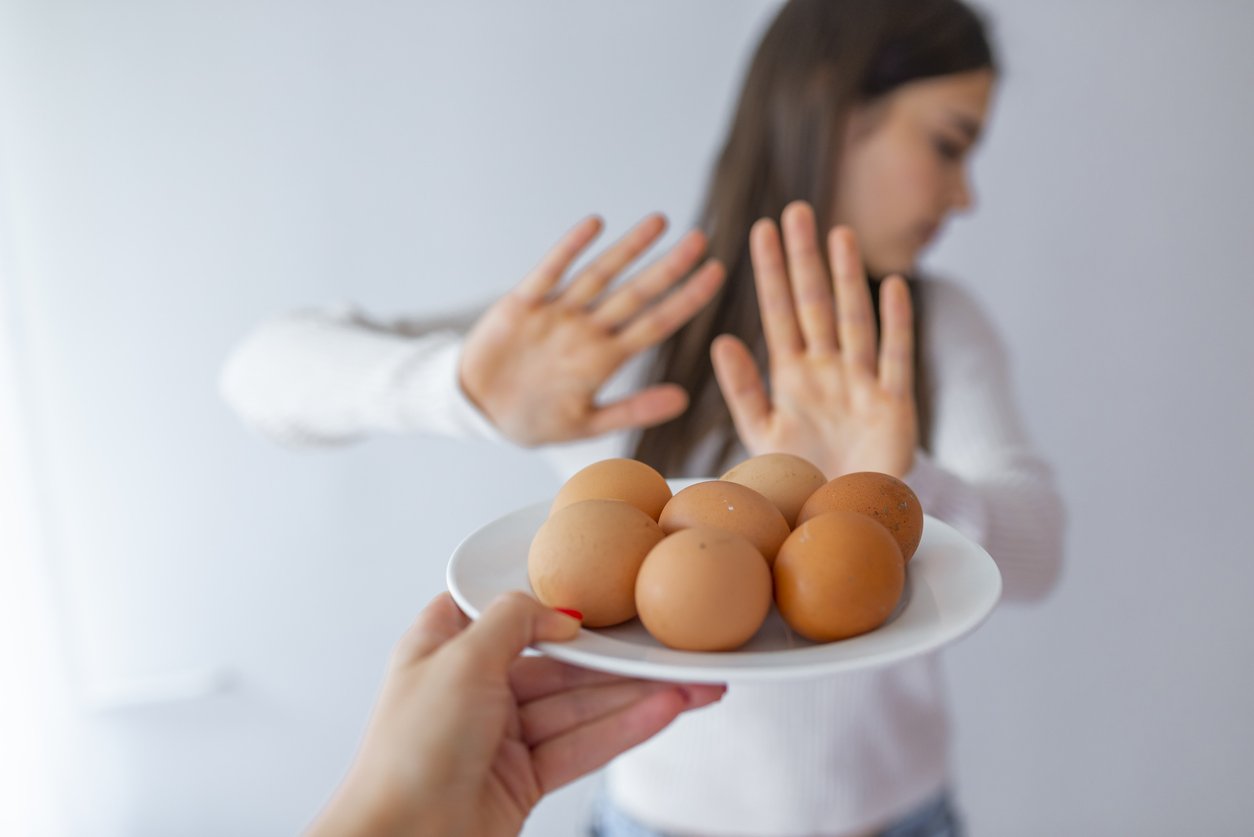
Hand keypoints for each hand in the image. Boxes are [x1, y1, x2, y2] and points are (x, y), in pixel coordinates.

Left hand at [307, 592, 724, 836]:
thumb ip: (512, 620)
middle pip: (558, 664)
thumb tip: (557, 611)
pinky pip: (581, 745)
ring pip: (578, 707)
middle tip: (671, 650)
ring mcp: (499, 736)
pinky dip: (624, 729)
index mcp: (442, 647)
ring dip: (635, 697)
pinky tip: (663, 711)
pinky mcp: (522, 779)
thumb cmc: (407, 756)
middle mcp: (471, 688)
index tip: (607, 594)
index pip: (505, 611)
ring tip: (691, 685)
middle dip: (617, 660)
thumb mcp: (459, 659)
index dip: (554, 603)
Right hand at [459, 215, 724, 445]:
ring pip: (599, 275)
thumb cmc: (534, 419)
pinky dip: (569, 248)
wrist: (478, 411)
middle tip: (702, 237)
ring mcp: (556, 314)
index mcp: (604, 358)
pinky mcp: (522, 305)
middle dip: (668, 267)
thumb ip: (633, 410)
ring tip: (660, 221)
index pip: (656, 323)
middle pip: (635, 293)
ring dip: (628, 248)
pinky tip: (594, 224)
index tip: (716, 274)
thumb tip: (684, 399)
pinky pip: (549, 272)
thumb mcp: (586, 424)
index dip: (686, 299)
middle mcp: (586, 330)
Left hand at [711, 201, 917, 478]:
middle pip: (815, 303)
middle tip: (796, 210)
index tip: (761, 228)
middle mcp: (827, 369)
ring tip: (838, 234)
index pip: (778, 312)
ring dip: (848, 278)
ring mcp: (861, 382)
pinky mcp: (894, 404)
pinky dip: (896, 324)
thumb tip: (721, 339)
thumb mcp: (762, 431)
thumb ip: (742, 389)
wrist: (842, 515)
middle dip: (805, 259)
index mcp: (791, 375)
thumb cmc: (800, 474)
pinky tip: (893, 287)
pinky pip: (896, 358)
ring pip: (854, 319)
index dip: (770, 272)